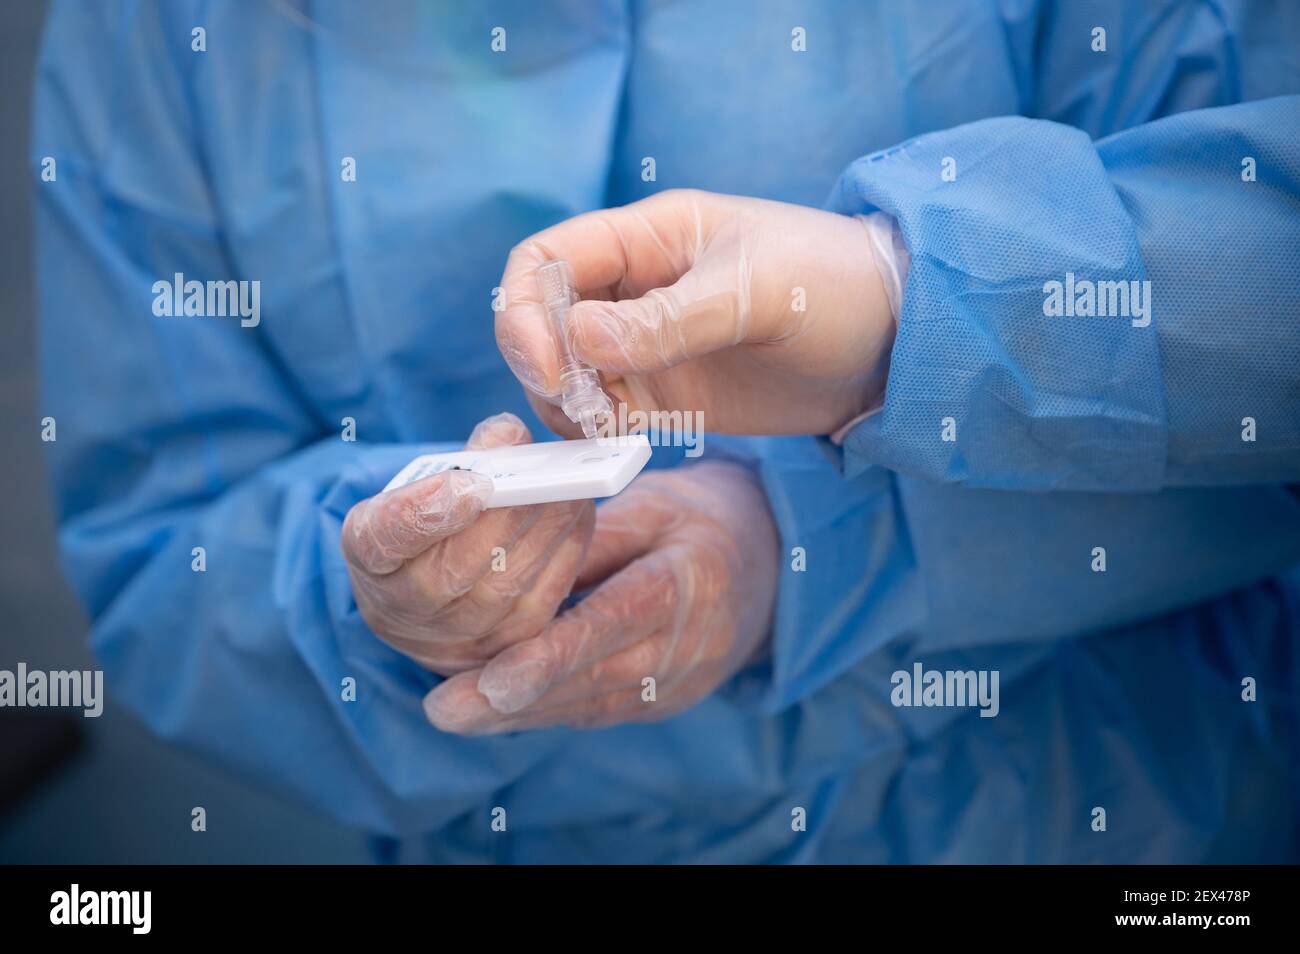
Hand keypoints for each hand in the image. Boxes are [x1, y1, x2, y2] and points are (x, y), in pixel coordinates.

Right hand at [341, 413, 593, 674]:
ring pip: (504, 585)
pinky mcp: (505, 645)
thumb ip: (461, 460)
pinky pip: (541, 599)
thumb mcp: (421, 485)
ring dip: (544, 530)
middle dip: (504, 516)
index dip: (422, 514)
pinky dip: (565, 551)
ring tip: (571, 487)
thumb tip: (509, 436)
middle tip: (542, 475)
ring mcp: (455, 636)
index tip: (467, 485)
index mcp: (370, 556)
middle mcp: (403, 607)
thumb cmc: (427, 523)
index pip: (381, 540)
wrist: (430, 598)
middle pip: (454, 568)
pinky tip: (578, 512)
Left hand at [423, 460, 778, 732]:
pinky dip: (545, 710)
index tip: (495, 682)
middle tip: (444, 710)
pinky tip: (493, 710)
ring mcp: (678, 682)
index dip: (552, 657)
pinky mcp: (663, 700)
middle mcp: (686, 646)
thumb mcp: (652, 504)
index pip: (614, 624)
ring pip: (589, 704)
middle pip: (592, 680)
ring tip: (453, 714)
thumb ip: (591, 538)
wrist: (769, 565)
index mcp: (688, 583)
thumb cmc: (698, 521)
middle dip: (514, 700)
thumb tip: (520, 567)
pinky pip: (598, 708)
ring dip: (519, 714)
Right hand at [496, 189, 893, 436]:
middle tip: (579, 410)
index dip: (524, 310)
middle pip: (544, 325)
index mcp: (646, 239)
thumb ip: (668, 319)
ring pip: (568, 378)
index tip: (546, 364)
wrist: (894, 345)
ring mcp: (646, 346)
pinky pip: (607, 415)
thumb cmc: (833, 285)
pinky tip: (625, 447)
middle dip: (544, 368)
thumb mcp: (755, 293)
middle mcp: (633, 291)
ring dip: (569, 409)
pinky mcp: (668, 395)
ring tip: (610, 431)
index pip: (546, 262)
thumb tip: (577, 338)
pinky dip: (599, 436)